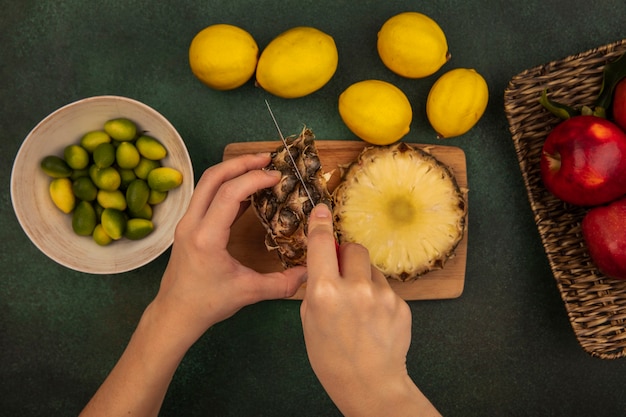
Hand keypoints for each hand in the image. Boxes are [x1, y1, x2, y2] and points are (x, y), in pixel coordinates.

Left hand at [80, 153, 306, 416]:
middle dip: (241, 163)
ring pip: (206, 184)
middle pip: (212, 177)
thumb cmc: (208, 303)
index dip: (254, 179)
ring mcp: (186, 222)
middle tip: (267, 159)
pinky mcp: (188, 226)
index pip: (229, 194)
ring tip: (258, 168)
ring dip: (231, 171)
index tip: (276, 177)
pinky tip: (246, 191)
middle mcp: (192, 223)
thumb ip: (280, 283)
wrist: (175, 313)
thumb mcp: (247, 293)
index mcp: (206, 236)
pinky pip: (206, 196)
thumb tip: (309, 274)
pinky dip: (225, 186)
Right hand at [300, 204, 439, 416]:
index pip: (320, 244)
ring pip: (371, 268)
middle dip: (346, 257)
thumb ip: (316, 288)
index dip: (320, 224)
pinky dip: (378, 297)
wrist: (370, 384)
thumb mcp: (309, 321)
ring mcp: (381, 294)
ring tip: (361, 307)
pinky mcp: (400, 303)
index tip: (321, 210)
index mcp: (324, 292)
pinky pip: (386, 287)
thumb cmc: (331, 357)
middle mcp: (354, 287)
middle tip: (343, 276)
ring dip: (364, 278)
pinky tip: (375, 320)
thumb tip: (323, 265)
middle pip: (353, 248)